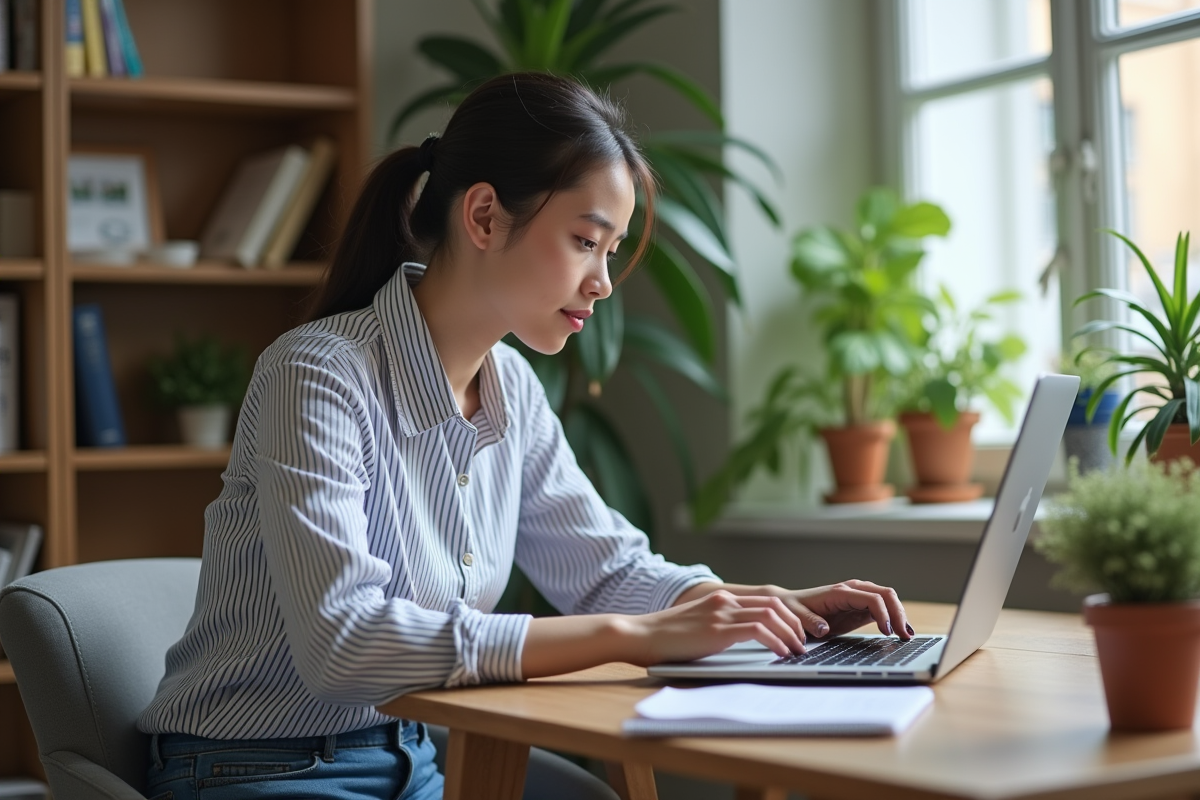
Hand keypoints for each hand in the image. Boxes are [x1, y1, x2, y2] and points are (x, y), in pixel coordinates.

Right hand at [619, 590, 807, 665]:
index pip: (765, 600)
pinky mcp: (718, 629)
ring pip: (771, 615)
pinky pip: (758, 630)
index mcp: (721, 598)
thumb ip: (720, 625)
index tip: (795, 634)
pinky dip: (775, 641)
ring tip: (796, 651)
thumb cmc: (666, 637)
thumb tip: (743, 639)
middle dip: (794, 624)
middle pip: (774, 604)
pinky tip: (780, 652)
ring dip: (789, 634)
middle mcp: (724, 601)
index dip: (787, 616)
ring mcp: (721, 613)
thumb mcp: (698, 625)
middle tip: (802, 643)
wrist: (642, 635)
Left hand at [765, 580, 913, 640]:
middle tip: (904, 636)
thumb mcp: (796, 617)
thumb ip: (809, 622)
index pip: (870, 598)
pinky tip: (901, 631)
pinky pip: (883, 606)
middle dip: (898, 613)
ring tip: (907, 636)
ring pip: (888, 598)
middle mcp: (852, 590)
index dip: (882, 614)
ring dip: (900, 614)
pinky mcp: (861, 605)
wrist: (789, 605)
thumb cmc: (793, 610)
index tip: (887, 632)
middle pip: (885, 594)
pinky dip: (894, 617)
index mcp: (839, 592)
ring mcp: (859, 596)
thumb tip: (824, 628)